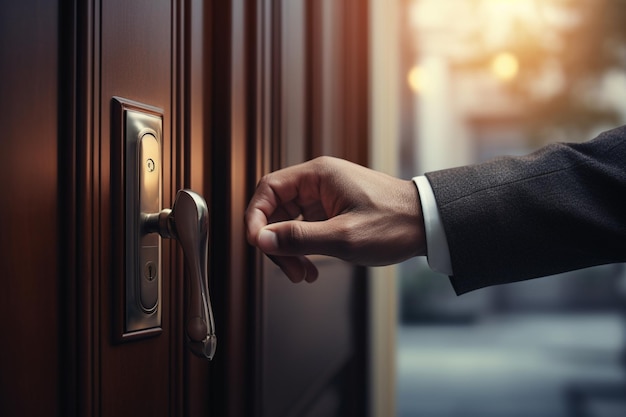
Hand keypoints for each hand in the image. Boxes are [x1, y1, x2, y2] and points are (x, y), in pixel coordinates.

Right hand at [245, 156, 425, 281]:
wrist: (427, 225)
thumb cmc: (394, 224)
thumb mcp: (343, 237)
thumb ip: (299, 238)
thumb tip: (260, 239)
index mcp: (318, 176)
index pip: (268, 189)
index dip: (256, 217)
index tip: (258, 244)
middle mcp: (318, 182)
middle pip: (276, 210)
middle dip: (276, 242)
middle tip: (290, 270)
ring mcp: (324, 197)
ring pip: (289, 223)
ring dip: (290, 250)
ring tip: (303, 275)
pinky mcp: (332, 212)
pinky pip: (305, 229)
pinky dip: (304, 250)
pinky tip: (311, 269)